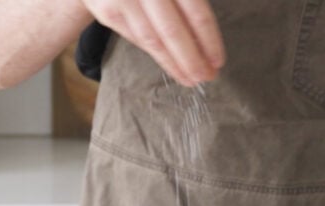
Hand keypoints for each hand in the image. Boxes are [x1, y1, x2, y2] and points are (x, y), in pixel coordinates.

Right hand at [81, 0, 224, 86]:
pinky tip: (168, 62)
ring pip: (152, 40)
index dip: (209, 40)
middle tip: (205, 77)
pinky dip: (154, 52)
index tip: (217, 61)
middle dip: (191, 59)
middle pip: (172, 31)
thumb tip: (204, 42)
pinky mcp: (107, 12)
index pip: (196, 12)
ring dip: (173, 64)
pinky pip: (136, 38)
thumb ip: (186, 2)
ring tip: (188, 78)